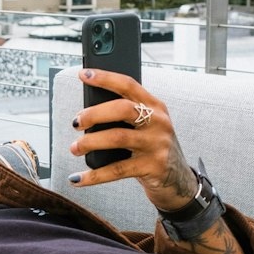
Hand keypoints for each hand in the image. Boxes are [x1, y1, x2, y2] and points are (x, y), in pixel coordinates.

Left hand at [68, 68, 197, 213]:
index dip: (105, 78)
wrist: (179, 179)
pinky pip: (117, 170)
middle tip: (76, 123)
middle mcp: (158, 122)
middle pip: (122, 109)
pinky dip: (93, 175)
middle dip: (94, 114)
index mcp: (155, 106)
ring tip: (75, 148)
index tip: (83, 74)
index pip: (128, 85)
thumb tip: (86, 114)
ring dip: (90, 142)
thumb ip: (126, 116)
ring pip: (117, 138)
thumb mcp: (147, 126)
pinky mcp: (152, 167)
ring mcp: (157, 144)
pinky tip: (77, 179)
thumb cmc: (152, 147)